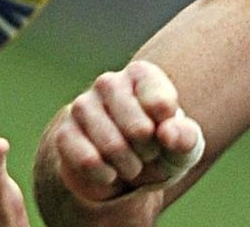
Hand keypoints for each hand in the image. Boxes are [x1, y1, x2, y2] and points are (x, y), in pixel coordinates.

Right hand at [53, 60, 203, 202]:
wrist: (123, 169)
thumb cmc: (159, 148)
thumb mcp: (183, 146)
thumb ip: (185, 137)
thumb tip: (167, 133)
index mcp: (141, 74)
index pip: (161, 104)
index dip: (167, 131)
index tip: (165, 133)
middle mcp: (107, 82)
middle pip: (138, 129)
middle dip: (148, 152)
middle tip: (147, 153)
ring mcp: (81, 106)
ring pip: (112, 146)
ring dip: (129, 167)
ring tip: (130, 164)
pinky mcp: (64, 132)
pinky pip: (88, 160)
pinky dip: (105, 175)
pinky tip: (109, 172)